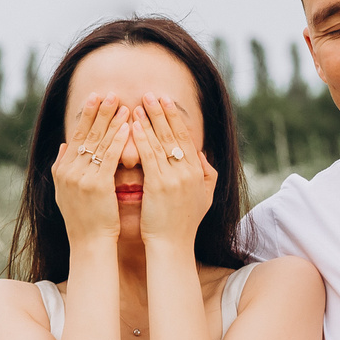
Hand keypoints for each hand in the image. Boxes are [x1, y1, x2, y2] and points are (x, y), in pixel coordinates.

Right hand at [51, 96, 129, 246]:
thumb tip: (64, 145)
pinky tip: (127, 127)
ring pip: (98, 142)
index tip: (95, 97)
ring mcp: (81, 177)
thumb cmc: (85, 220)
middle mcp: (69, 171)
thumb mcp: (67, 191)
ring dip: (112, 121)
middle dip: (99, 112)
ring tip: (123, 104)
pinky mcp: (97, 186)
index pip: (76, 136)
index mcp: (63, 170)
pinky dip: (118, 140)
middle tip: (110, 92)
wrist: (90, 244)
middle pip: (86, 134)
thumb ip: (64, 166)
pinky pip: (109, 157)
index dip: (86, 116)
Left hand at [132, 96, 215, 249]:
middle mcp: (188, 172)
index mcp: (198, 172)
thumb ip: (207, 174)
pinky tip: (132, 126)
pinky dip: (141, 138)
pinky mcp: (159, 185)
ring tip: (137, 104)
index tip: (166, 101)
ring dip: (148, 121)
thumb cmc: (184, 224)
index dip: (175, 118)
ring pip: (160, 142)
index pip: (186, 138)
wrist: (172, 246)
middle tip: (150, 93)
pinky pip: (148, 156)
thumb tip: (202, 153)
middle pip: (173, 134)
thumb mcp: (204, 197)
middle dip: (161, 112)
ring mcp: (174, 177)